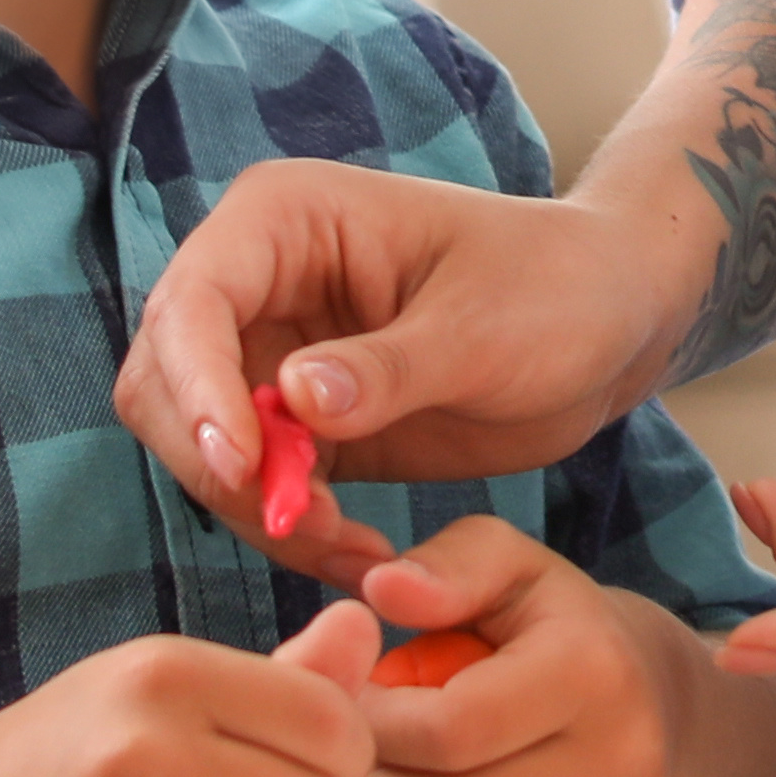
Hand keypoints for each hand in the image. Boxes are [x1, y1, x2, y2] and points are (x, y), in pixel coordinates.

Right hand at [114, 162, 693, 510]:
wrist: (608, 324)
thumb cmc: (557, 287)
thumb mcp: (483, 327)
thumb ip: (389, 368)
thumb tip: (294, 399)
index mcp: (285, 220)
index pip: (192, 302)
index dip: (199, 388)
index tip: (245, 466)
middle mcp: (256, 282)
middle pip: (166, 384)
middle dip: (219, 463)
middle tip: (304, 522)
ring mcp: (269, 355)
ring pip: (198, 448)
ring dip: (254, 509)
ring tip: (349, 547)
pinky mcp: (297, 424)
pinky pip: (254, 487)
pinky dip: (290, 529)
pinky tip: (361, 556)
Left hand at [341, 516, 685, 776]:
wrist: (649, 697)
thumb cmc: (553, 628)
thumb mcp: (507, 566)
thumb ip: (446, 566)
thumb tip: (383, 589)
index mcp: (593, 669)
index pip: (452, 729)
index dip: (376, 723)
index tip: (356, 701)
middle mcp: (625, 760)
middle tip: (356, 758)